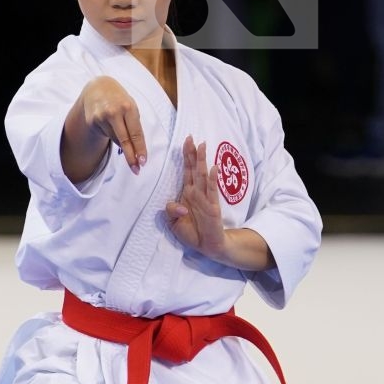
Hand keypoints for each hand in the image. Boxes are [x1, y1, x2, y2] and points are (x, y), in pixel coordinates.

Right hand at [73, 75, 146, 174]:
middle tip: (137, 170)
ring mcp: (102, 117)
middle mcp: (114, 112)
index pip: (136, 133)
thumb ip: (134, 126)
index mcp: (128, 107)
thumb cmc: (120, 100)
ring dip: (122, 143)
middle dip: (131, 157)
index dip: (140, 149)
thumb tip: (136, 151)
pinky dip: (112, 135)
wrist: (98, 88)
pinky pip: (107, 135)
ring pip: (116, 140)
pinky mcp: (92, 121)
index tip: (143, 162)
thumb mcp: (130, 108)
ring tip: (119, 128)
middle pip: (124, 140)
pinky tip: (110, 126)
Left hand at [165, 135, 228, 260]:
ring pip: (203, 175)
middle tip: (191, 137)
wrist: (206, 245)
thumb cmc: (191, 232)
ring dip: (202, 161)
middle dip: (193, 153)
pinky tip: (213, 168)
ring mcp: (206, 198)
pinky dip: (212, 179)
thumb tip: (180, 206)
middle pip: (194, 168)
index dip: (186, 156)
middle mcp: (197, 192)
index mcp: (188, 193)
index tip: (186, 141)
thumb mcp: (172, 223)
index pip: (186, 170)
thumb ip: (170, 211)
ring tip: (202, 146)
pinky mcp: (213, 207)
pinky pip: (212, 191)